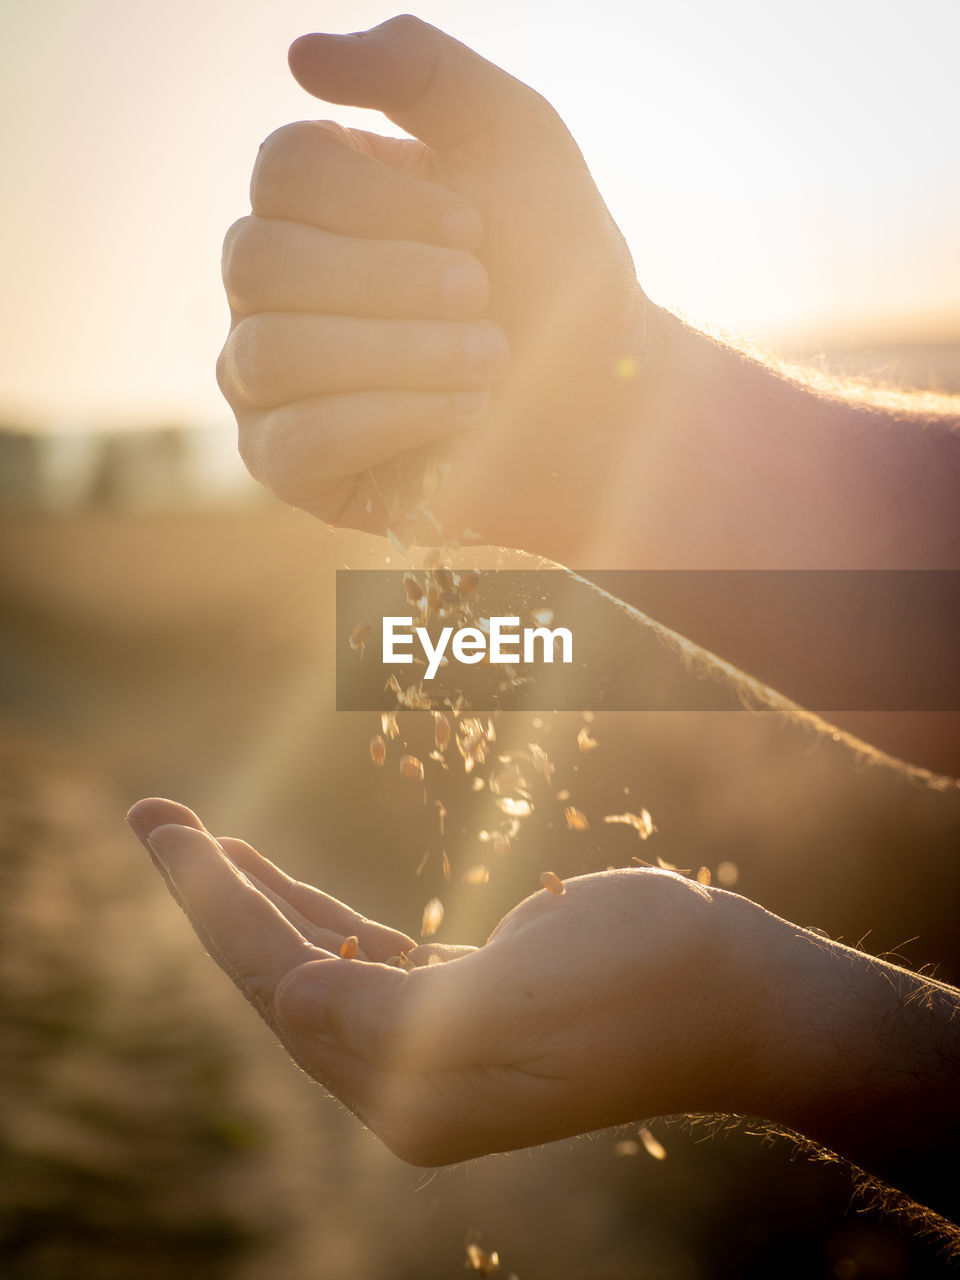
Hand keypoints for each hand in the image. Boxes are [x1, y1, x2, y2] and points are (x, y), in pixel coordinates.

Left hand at [126, 797, 771, 1165]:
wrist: (741, 993)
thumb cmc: (646, 982)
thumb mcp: (519, 1000)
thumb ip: (391, 1013)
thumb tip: (292, 995)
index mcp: (412, 1091)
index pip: (281, 983)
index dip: (215, 903)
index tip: (165, 829)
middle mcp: (409, 1080)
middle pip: (279, 973)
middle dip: (213, 893)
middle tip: (152, 816)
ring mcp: (435, 1045)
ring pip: (312, 960)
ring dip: (253, 897)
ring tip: (194, 839)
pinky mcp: (464, 1005)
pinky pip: (361, 954)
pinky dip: (313, 910)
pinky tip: (275, 882)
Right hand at [217, 16, 649, 562]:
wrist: (601, 396)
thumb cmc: (557, 271)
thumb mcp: (513, 138)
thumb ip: (420, 68)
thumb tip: (299, 56)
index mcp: (312, 203)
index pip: (280, 171)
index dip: (380, 202)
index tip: (474, 227)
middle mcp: (269, 288)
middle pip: (259, 263)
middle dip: (393, 282)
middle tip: (483, 296)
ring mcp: (264, 378)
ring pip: (273, 353)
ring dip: (403, 353)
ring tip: (490, 359)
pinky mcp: (284, 463)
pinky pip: (295, 440)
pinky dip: (393, 419)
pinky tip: (464, 412)